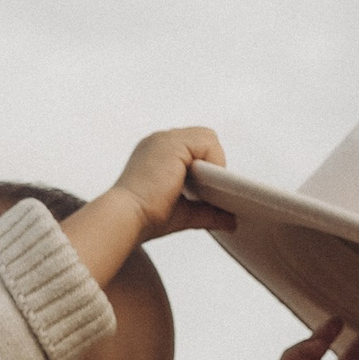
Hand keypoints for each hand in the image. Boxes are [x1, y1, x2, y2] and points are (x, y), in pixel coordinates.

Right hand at [62, 129, 234, 292]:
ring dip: (213, 163)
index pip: (194, 148)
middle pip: (204, 139)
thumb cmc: (145, 218)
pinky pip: (209, 143)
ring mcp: (166, 139)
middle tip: (206, 190)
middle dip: (212, 164)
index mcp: (158, 154)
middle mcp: (160, 141)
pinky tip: (202, 182)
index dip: (205, 166)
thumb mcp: (184, 213)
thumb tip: (231, 221)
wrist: (126, 218)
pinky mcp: (174, 143)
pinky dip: (213, 163)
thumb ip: (207, 212)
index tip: (202, 191)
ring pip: (209, 138)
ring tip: (203, 187)